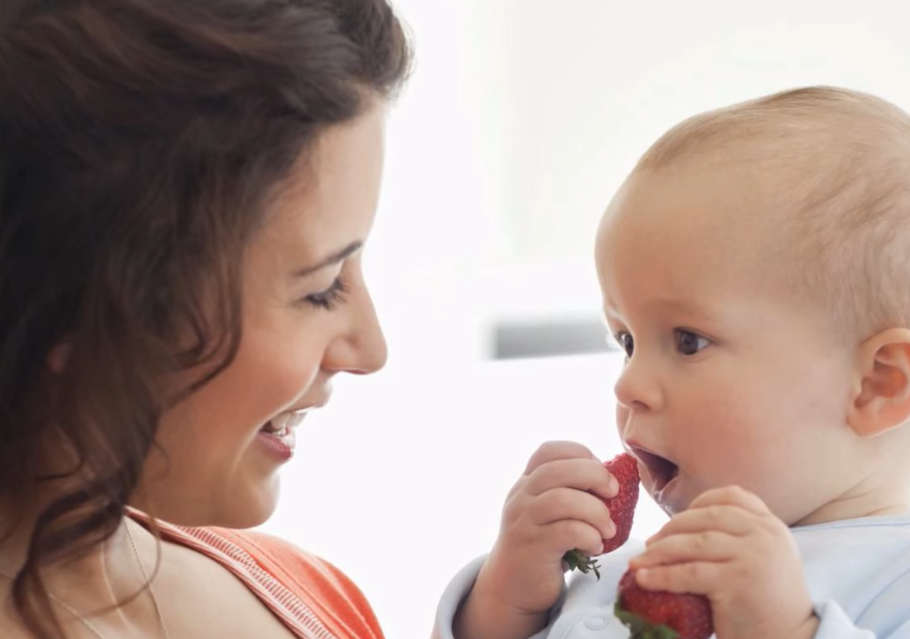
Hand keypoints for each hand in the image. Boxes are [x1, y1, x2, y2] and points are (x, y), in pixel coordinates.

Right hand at [454, 441, 616, 638]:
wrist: (510, 586)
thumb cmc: (542, 545)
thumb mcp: (547, 511)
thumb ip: (568, 491)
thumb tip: (613, 479)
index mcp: (527, 482)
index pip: (549, 450)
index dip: (580, 454)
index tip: (599, 473)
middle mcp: (521, 496)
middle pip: (558, 469)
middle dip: (594, 475)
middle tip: (614, 493)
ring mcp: (524, 521)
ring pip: (562, 499)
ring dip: (596, 511)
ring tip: (608, 529)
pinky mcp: (533, 548)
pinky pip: (567, 532)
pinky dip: (590, 536)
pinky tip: (595, 546)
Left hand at [628, 486, 818, 638]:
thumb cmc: (768, 603)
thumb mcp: (764, 557)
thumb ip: (739, 536)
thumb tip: (682, 528)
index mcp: (771, 526)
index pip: (732, 496)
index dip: (699, 503)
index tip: (676, 518)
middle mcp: (765, 535)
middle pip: (705, 518)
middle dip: (671, 529)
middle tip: (649, 544)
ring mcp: (753, 556)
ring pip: (693, 544)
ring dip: (659, 552)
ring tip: (639, 562)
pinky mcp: (738, 582)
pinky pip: (689, 574)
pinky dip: (662, 576)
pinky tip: (644, 579)